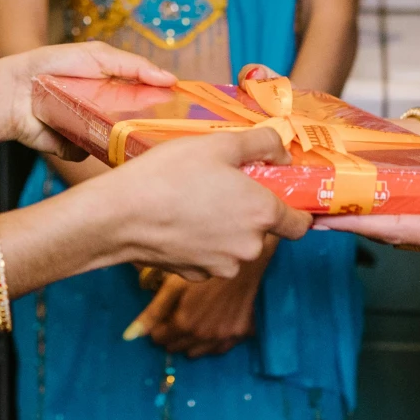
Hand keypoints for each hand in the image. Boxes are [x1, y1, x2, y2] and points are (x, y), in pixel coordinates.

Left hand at [0, 42, 176, 156]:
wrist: (13, 91)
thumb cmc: (52, 66)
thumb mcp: (98, 56)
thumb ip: (134, 66)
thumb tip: (170, 79)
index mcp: (114, 89)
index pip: (148, 99)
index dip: (167, 105)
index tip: (187, 111)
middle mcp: (106, 112)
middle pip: (138, 126)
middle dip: (149, 129)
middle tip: (164, 130)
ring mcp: (92, 133)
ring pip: (119, 145)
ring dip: (120, 141)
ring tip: (119, 131)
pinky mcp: (75, 150)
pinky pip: (93, 156)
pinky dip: (89, 147)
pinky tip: (80, 135)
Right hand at [78, 125, 311, 279]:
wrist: (119, 215)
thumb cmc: (169, 175)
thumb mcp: (219, 143)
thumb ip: (262, 144)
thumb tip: (282, 155)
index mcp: (262, 213)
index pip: (300, 224)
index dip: (294, 208)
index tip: (277, 194)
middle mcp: (249, 247)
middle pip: (263, 231)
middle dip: (248, 211)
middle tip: (221, 186)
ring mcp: (221, 266)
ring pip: (235, 246)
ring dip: (224, 228)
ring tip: (194, 201)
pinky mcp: (195, 275)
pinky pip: (209, 256)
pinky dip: (201, 241)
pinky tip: (179, 220)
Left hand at [128, 254, 270, 355]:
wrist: (244, 260)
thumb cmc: (205, 268)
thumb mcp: (174, 285)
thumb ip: (152, 313)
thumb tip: (130, 336)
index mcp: (184, 324)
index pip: (159, 339)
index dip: (158, 325)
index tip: (164, 312)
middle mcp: (204, 336)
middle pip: (176, 347)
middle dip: (173, 333)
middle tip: (179, 312)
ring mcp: (224, 337)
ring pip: (197, 352)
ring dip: (191, 340)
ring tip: (195, 317)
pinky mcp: (241, 334)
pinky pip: (219, 349)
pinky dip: (212, 341)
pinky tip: (212, 324)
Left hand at [321, 139, 419, 278]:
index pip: (393, 229)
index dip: (353, 224)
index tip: (319, 220)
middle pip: (392, 229)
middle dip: (354, 217)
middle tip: (320, 200)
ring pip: (408, 225)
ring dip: (376, 212)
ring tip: (345, 192)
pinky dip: (405, 207)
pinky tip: (397, 189)